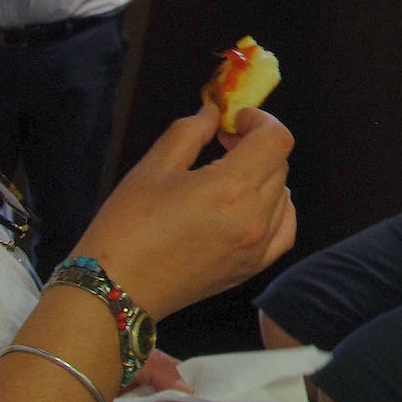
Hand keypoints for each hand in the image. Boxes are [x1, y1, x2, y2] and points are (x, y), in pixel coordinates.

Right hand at [73, 104, 297, 321]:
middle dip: (256, 145)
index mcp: (231, 188)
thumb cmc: (128, 225)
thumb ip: (190, 132)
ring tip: (230, 175)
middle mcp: (254, 217)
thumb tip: (214, 112)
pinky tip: (250, 205)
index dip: (260, 120)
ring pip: (283, 194)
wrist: (117, 289)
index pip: (277, 139)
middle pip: (279, 164)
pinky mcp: (252, 268)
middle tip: (224, 144)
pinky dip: (276, 209)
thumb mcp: (153, 167)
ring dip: (264, 176)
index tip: (234, 121)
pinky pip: (284, 229)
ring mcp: (257, 247)